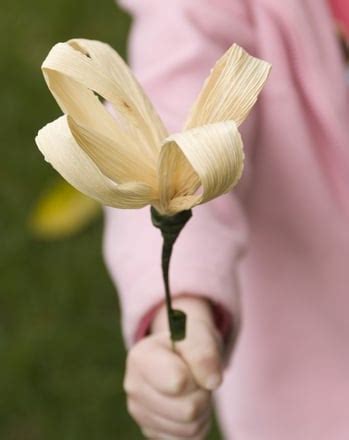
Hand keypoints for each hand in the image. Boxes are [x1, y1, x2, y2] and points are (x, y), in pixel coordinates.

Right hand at [124, 297, 223, 438]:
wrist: (179, 352)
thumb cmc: (188, 341)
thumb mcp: (196, 334)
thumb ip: (203, 352)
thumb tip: (212, 382)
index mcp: (140, 358)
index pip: (179, 383)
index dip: (197, 375)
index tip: (194, 362)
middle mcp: (133, 387)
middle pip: (188, 410)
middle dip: (203, 393)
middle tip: (198, 377)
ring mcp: (140, 413)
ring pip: (190, 428)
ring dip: (203, 409)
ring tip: (194, 388)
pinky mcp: (151, 431)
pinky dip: (198, 424)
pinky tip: (189, 404)